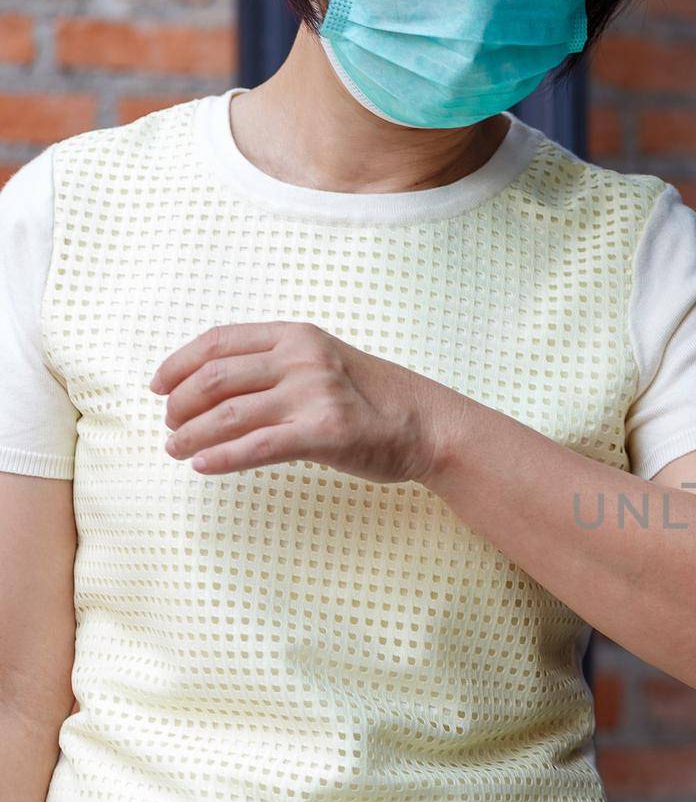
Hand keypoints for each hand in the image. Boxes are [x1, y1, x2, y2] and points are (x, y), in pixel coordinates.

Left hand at [150, 321, 464, 482]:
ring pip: (228, 415)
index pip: (217, 342)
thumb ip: (277, 364)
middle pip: (214, 380)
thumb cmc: (375, 399)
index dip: (178, 365)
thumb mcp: (325, 362)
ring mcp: (315, 395)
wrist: (430, 425)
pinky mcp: (325, 434)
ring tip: (177, 451)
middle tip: (171, 428)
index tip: (158, 388)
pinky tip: (204, 466)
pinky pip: (257, 447)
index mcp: (297, 335)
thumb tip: (211, 388)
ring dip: (191, 436)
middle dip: (179, 407)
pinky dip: (222, 458)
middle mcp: (303, 359)